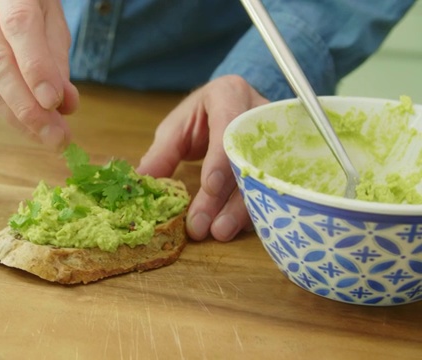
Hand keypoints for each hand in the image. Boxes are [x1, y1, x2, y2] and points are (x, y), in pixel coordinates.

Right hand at [0, 0, 78, 149]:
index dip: (36, 68)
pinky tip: (27, 121)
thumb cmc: (24, 3)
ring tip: (48, 135)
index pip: (18, 26)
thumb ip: (56, 56)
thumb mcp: (50, 16)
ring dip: (18, 118)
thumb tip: (65, 104)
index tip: (54, 103)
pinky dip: (5, 111)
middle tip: (56, 135)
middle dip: (28, 107)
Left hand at [137, 75, 268, 241]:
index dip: (221, 158)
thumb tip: (141, 181)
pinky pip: (272, 186)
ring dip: (242, 209)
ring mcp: (277, 135)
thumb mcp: (177, 128)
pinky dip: (253, 209)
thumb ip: (162, 153)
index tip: (210, 187)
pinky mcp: (282, 157)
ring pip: (264, 176)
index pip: (229, 126)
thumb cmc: (200, 116)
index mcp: (229, 94)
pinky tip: (237, 226)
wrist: (230, 107)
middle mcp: (258, 112)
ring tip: (220, 231)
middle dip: (227, 197)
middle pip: (247, 158)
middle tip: (209, 227)